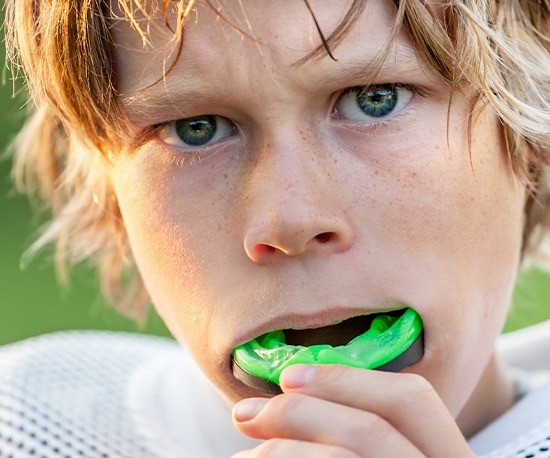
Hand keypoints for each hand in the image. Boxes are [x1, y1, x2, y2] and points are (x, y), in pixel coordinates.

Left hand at [232, 365, 473, 456]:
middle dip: (299, 411)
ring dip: (281, 450)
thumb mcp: (378, 457)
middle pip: (371, 428)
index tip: (289, 377)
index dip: (348, 379)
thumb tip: (291, 396)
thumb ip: (355, 438)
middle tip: (244, 414)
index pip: (413, 400)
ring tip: (246, 455)